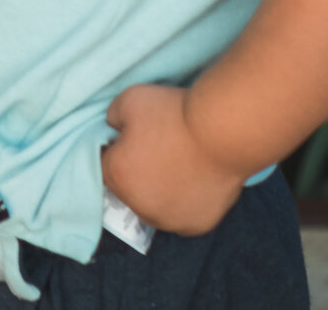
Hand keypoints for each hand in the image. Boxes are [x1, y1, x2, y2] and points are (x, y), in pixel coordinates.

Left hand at [102, 84, 245, 234]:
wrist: (223, 132)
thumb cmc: (173, 114)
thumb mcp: (128, 101)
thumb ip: (112, 117)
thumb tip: (114, 129)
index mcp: (118, 178)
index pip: (104, 165)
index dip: (116, 150)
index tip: (132, 138)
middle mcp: (140, 206)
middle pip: (129, 188)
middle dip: (136, 172)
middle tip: (158, 150)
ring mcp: (171, 220)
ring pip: (155, 206)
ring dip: (159, 191)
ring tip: (177, 165)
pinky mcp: (198, 225)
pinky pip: (183, 214)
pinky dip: (185, 202)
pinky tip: (193, 181)